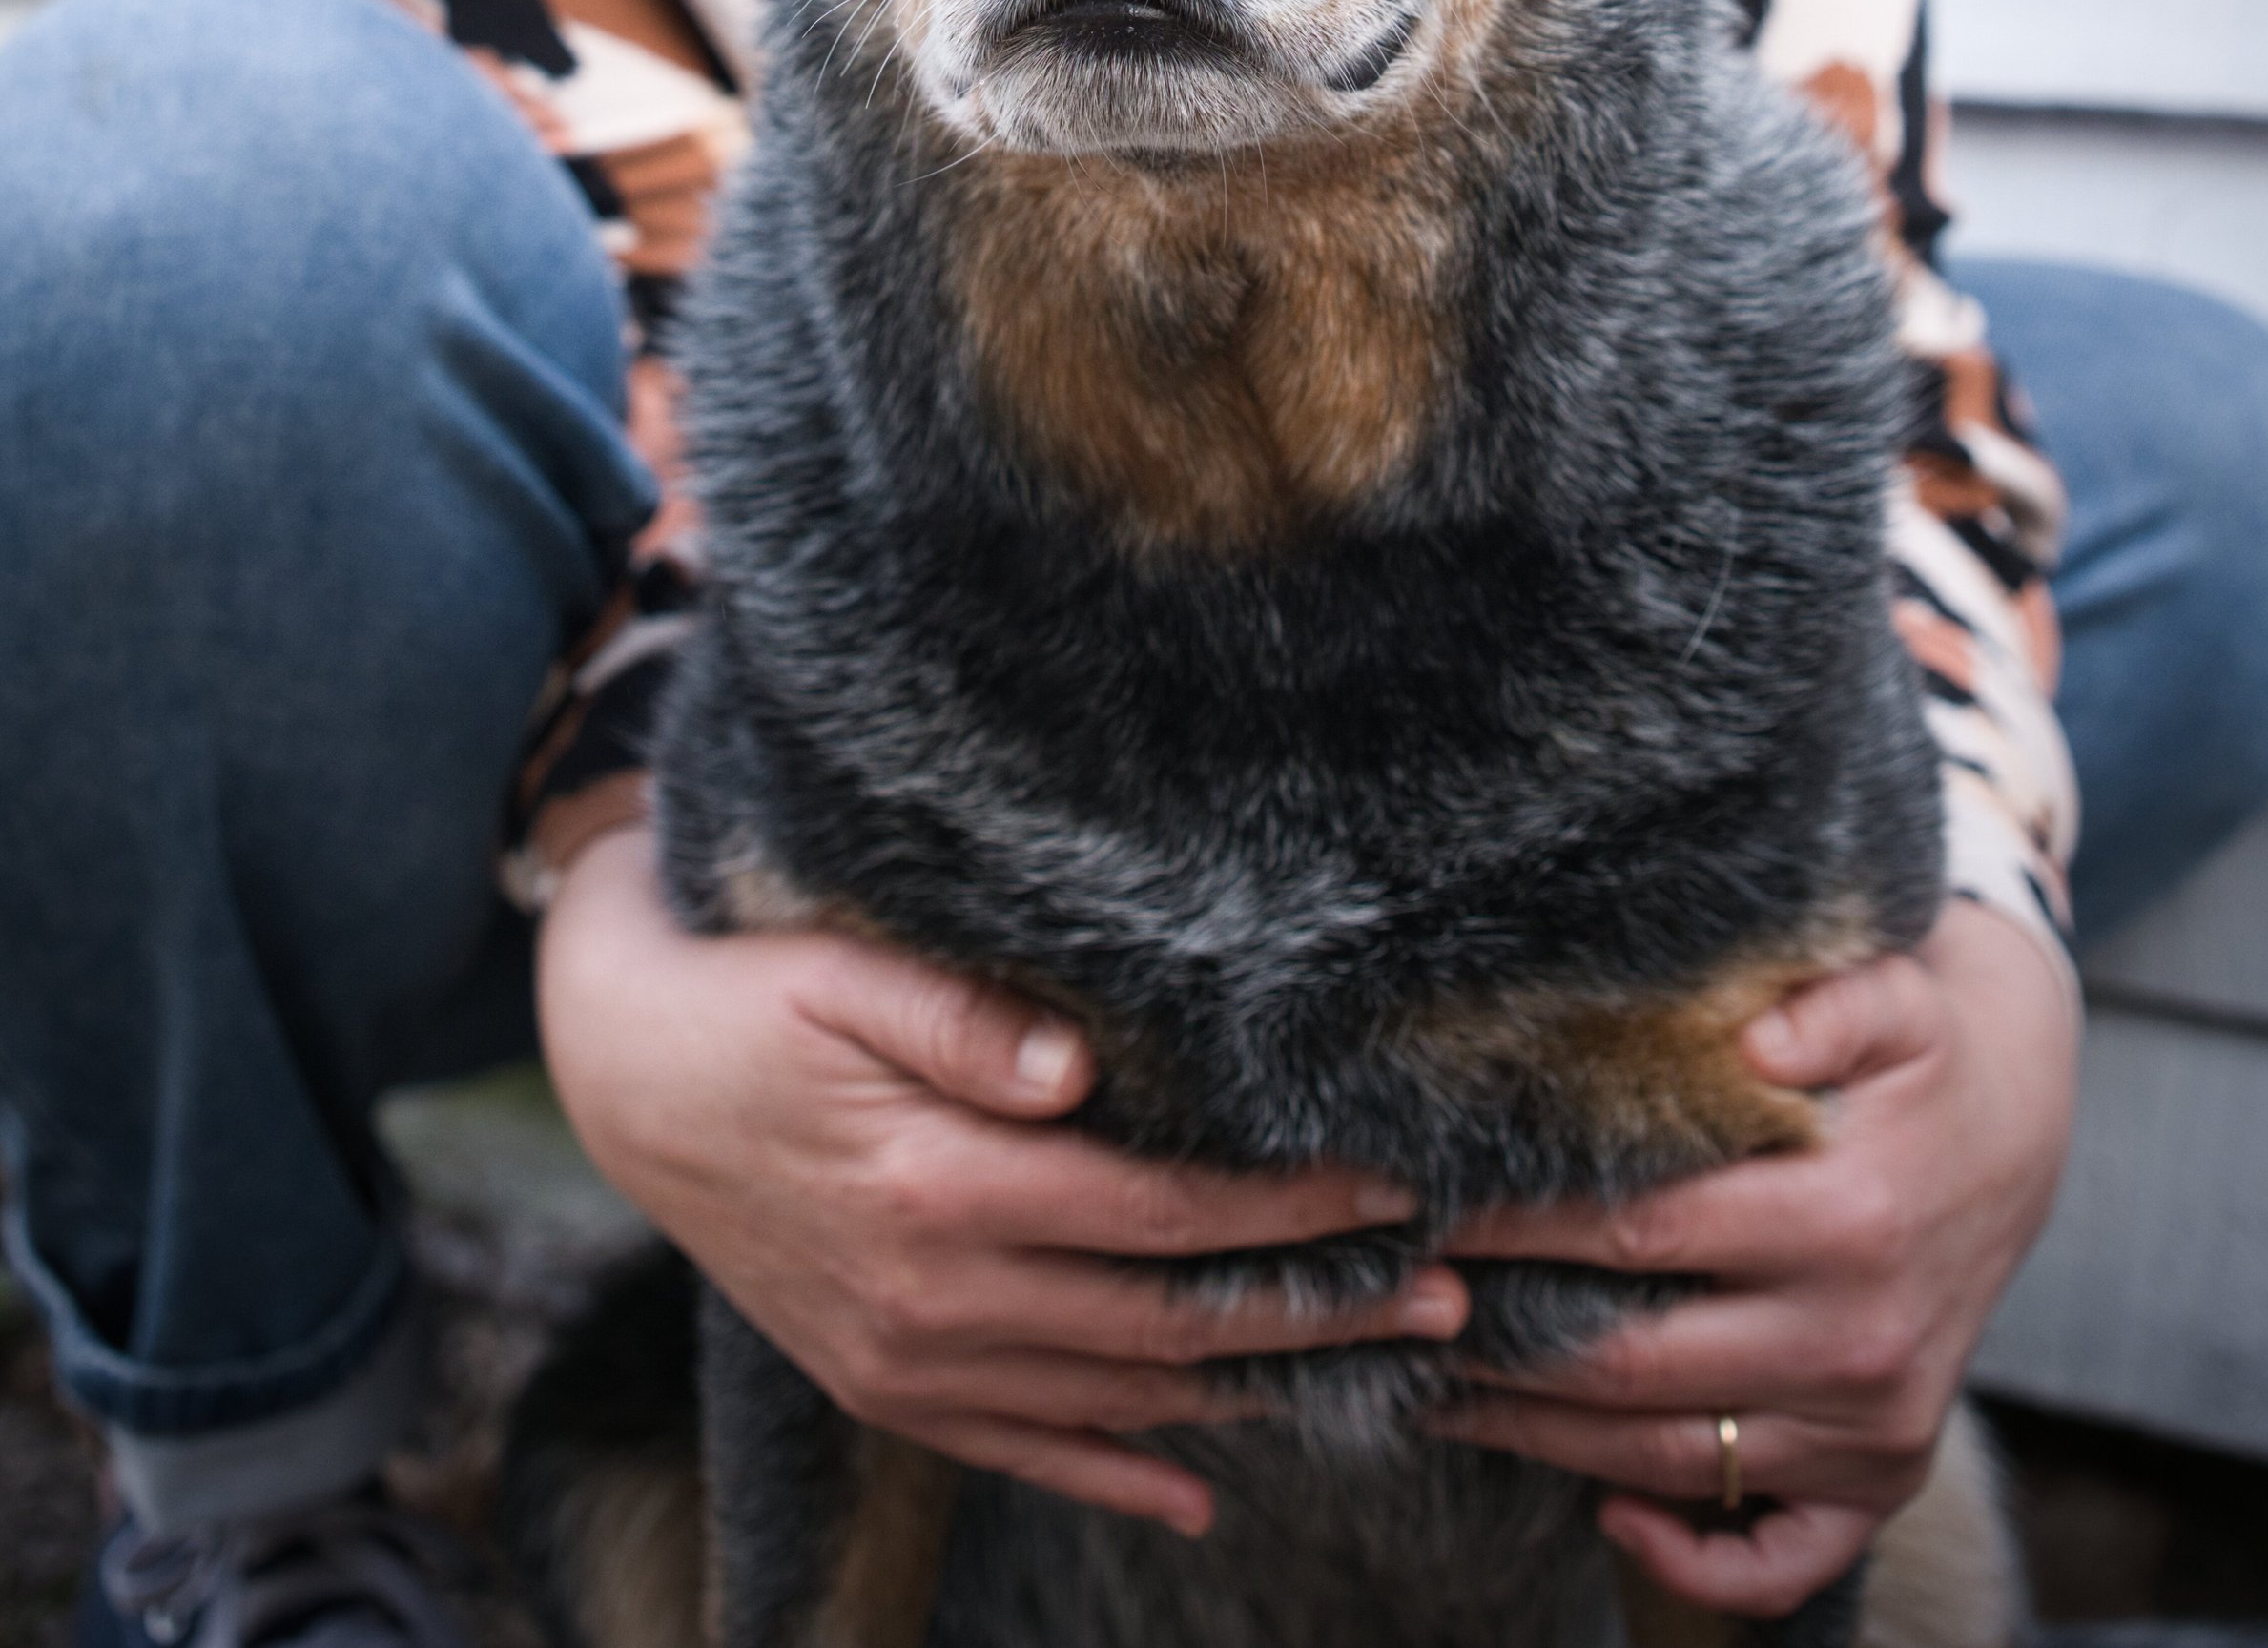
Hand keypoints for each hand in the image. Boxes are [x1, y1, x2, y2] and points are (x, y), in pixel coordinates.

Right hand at [536, 824, 1468, 1534]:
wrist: (624, 1078)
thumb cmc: (751, 998)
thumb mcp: (842, 978)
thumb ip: (960, 1022)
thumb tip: (1083, 1064)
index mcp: (938, 1188)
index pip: (1156, 1210)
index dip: (1281, 1205)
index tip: (1391, 1187)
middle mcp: (930, 1298)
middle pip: (1162, 1318)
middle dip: (1311, 1308)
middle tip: (1445, 1296)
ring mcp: (904, 1359)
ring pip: (1110, 1393)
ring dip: (1246, 1386)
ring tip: (1372, 1366)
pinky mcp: (881, 1383)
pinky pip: (1019, 1447)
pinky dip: (1113, 1470)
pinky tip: (1196, 1487)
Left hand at [1428, 900, 2076, 1616]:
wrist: (2020, 1132)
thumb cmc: (1920, 1052)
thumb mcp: (1892, 997)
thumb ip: (1826, 1004)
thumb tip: (1751, 1041)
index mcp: (1850, 1216)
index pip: (1643, 1234)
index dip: (1522, 1229)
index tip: (1428, 1207)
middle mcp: (1858, 1339)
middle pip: (1635, 1366)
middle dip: (1501, 1344)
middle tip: (1398, 1314)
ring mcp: (1873, 1423)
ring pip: (1676, 1459)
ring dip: (1545, 1439)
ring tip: (1439, 1395)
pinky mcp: (1884, 1473)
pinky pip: (1781, 1556)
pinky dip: (1695, 1561)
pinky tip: (1610, 1518)